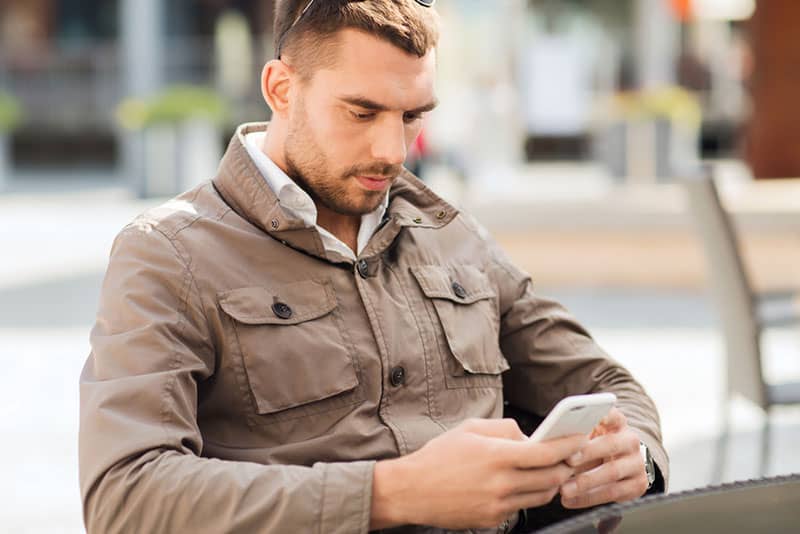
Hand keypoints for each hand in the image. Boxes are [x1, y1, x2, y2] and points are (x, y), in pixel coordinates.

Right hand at [369, 418, 586, 529]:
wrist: (412, 490)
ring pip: (542, 495)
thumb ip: (504, 428)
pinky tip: (525, 483)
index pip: (546, 452)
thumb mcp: (470, 428)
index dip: (568, 445)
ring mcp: (498, 505)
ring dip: (553, 482)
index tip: (579, 438)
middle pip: (552, 477)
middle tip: (573, 455)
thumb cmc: (439, 455)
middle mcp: (501, 483)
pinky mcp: (493, 519)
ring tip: (553, 469)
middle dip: (567, 465)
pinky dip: (530, 494)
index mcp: (496, 455)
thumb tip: (529, 436)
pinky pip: (522, 507)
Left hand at [559, 408, 648, 508]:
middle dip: (588, 453)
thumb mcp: (588, 435)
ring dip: (585, 482)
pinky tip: (570, 500)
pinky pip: (612, 493)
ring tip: (564, 489)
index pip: (614, 415)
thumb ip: (575, 435)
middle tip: (568, 461)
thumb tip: (552, 440)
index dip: (605, 416)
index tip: (595, 418)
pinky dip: (588, 498)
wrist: (620, 463)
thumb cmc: (594, 445)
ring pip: (612, 472)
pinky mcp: (638, 484)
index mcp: (618, 423)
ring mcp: (637, 463)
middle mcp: (630, 441)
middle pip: (611, 444)